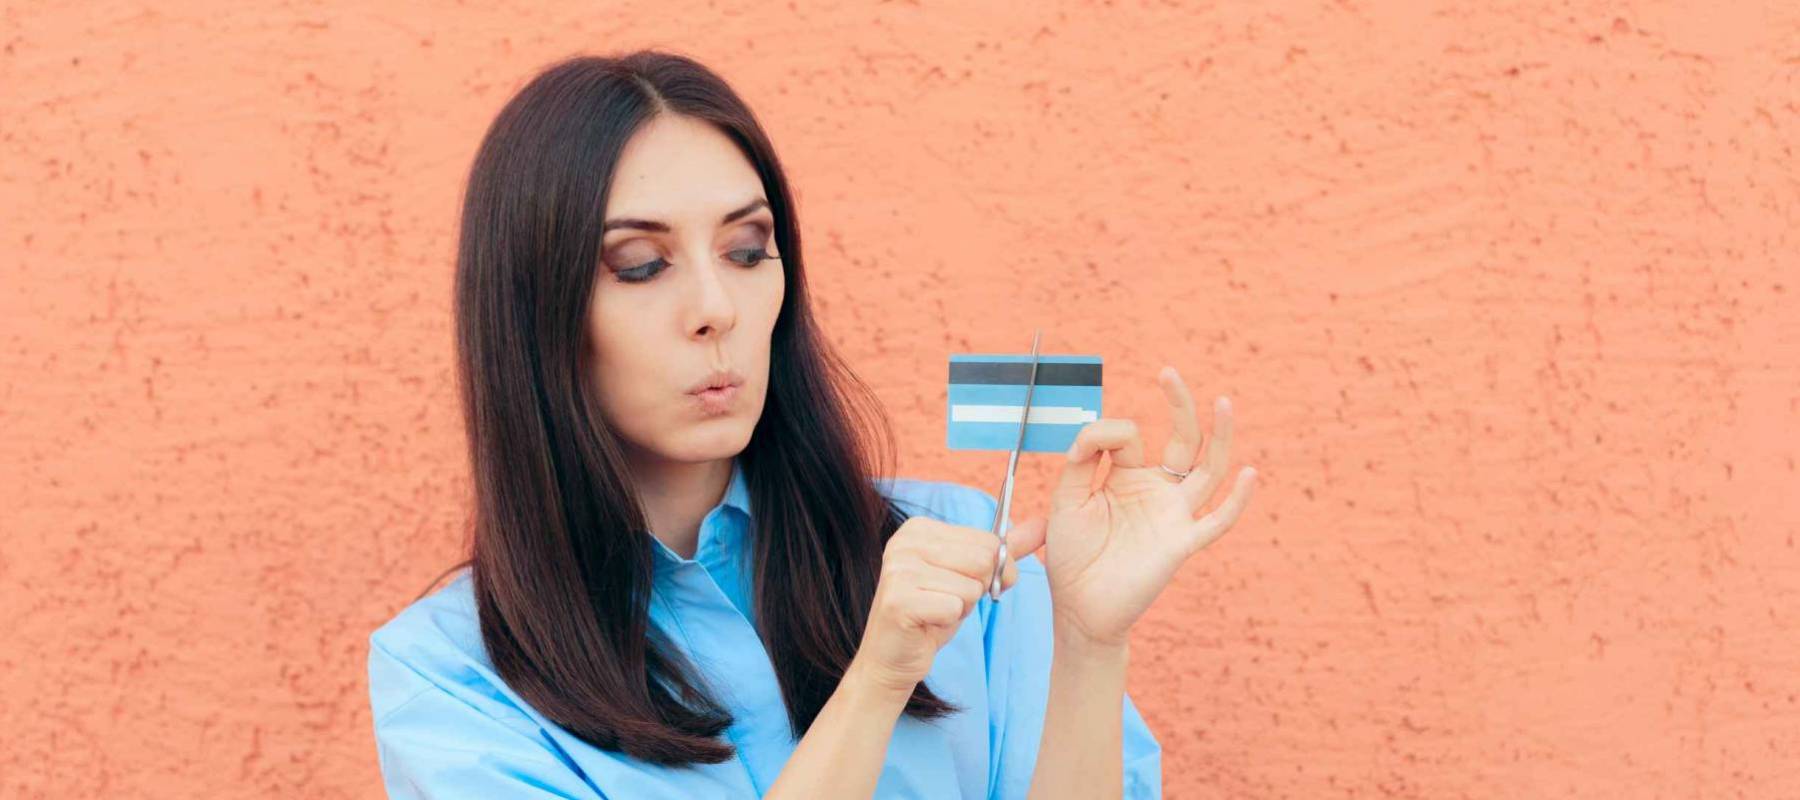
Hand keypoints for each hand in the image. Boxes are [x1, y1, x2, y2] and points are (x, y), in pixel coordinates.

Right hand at [849, 516, 1023, 695]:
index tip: (963, 584)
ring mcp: (899, 570)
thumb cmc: (933, 613)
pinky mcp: (899, 600)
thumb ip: (1004, 550)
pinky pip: (954, 608)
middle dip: (977, 589)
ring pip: (971, 587)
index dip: (991, 571)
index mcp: (921, 528)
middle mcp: (905, 542)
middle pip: (983, 560)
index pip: (988, 541)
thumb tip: (1044, 524)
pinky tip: (928, 623)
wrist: (893, 657)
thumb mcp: (970, 576)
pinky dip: (948, 622)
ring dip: (962, 607)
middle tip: (949, 601)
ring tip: (937, 611)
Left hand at [1007, 366, 1257, 649]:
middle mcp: (1157, 491)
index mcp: (1128, 478)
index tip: (1082, 450)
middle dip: (1180, 405)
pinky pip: (1216, 521)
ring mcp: (1173, 516)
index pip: (1130, 437)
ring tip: (1225, 402)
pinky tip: (1248, 474)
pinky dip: (1236, 501)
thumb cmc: (1072, 556)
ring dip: (1220, 437)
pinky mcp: (1180, 544)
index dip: (1105, 434)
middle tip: (1168, 373)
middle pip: (1183, 440)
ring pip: (1208, 470)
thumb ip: (1082, 461)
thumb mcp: (1066, 499)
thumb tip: (1103, 431)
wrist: (1078, 608)